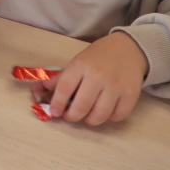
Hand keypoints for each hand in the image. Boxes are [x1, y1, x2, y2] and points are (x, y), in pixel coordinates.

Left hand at [32, 32, 147, 124]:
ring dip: (89, 120)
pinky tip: (105, 110)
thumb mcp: (77, 62)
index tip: (54, 112)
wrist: (128, 48)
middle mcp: (98, 75)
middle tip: (70, 116)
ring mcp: (116, 86)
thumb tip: (38, 92)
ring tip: (86, 115)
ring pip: (99, 115)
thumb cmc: (98, 57)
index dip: (57, 104)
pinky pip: (117, 116)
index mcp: (81, 65)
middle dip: (72, 116)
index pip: (64, 88)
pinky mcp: (131, 94)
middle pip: (81, 106)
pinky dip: (109, 118)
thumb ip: (60, 79)